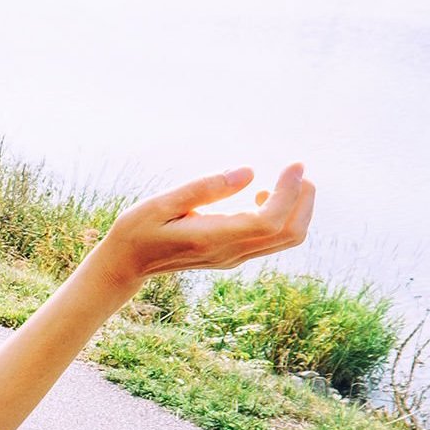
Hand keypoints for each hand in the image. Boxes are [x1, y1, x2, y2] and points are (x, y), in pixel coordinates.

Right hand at [89, 163, 315, 283]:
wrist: (126, 265)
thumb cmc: (137, 230)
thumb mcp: (161, 203)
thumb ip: (205, 188)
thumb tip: (249, 171)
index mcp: (211, 239)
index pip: (269, 221)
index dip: (288, 192)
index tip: (293, 164)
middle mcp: (229, 252)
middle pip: (289, 232)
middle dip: (304, 199)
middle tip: (296, 168)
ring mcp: (233, 257)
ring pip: (287, 238)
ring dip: (298, 208)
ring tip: (285, 179)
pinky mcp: (233, 255)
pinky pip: (273, 239)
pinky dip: (283, 215)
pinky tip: (261, 196)